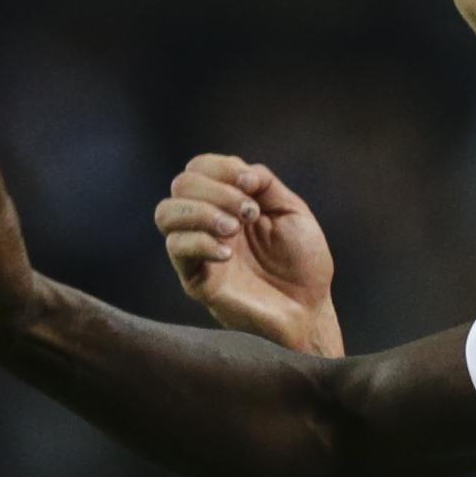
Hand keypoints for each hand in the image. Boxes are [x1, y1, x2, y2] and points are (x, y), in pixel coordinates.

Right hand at [155, 154, 339, 354]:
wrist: (308, 309)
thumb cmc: (303, 262)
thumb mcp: (292, 211)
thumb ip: (265, 183)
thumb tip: (240, 172)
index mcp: (229, 201)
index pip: (200, 168)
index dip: (221, 168)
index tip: (251, 185)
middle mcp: (208, 222)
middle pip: (181, 184)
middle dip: (215, 190)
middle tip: (249, 212)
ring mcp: (198, 250)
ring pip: (166, 213)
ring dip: (201, 212)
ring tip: (235, 229)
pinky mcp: (195, 279)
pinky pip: (177, 249)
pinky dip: (201, 242)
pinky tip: (228, 253)